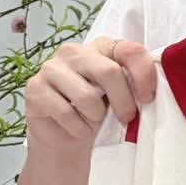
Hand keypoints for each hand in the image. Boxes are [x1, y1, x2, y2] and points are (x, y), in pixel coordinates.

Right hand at [24, 36, 157, 149]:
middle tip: (126, 118)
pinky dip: (78, 128)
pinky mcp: (35, 89)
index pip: (130, 50)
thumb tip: (150, 93)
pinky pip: (66, 113)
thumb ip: (132, 85)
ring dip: (96, 117)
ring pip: (87, 96)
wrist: (64, 138)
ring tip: (93, 121)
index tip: (148, 98)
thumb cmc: (96, 113)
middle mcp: (74, 51)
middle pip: (109, 72)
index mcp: (101, 47)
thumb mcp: (119, 96)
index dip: (144, 75)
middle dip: (123, 101)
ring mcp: (51, 68)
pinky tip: (76, 128)